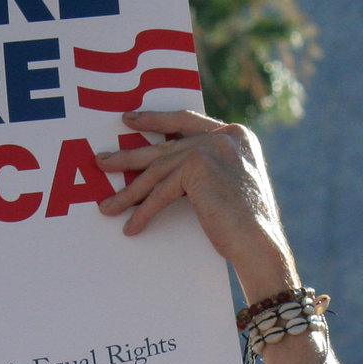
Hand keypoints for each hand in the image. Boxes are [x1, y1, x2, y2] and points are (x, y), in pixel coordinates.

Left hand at [96, 109, 299, 302]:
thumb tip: (171, 172)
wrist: (259, 242)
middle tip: (103, 160)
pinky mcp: (198, 166)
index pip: (187, 121)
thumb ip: (209, 168)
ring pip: (158, 170)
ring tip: (107, 204)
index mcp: (236, 134)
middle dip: (130, 156)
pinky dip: (144, 211)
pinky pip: (161, 191)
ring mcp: (212, 147)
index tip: (131, 120)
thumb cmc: (247, 225)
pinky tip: (131, 226)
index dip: (157, 120)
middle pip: (166, 146)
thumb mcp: (230, 184)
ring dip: (129, 191)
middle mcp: (225, 135)